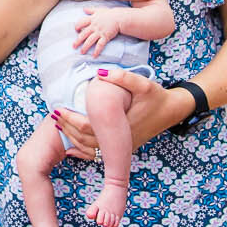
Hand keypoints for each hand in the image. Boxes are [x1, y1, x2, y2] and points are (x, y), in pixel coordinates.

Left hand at [53, 68, 188, 158]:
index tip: (58, 109)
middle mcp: (119, 141)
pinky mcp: (122, 148)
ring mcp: (121, 147)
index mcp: (120, 126)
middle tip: (54, 116)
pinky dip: (83, 151)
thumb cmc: (156, 97)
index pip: (87, 128)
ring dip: (72, 140)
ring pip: (90, 150)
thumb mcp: (143, 83)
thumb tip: (100, 73)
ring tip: (59, 126)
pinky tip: (72, 148)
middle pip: (84, 141)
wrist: (172, 111)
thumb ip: (123, 77)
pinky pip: (99, 153)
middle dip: (67, 129)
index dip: (70, 120)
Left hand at [71, 7, 122, 55]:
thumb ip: (91, 10)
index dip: (77, 26)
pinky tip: (94, 56)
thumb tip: (84, 9)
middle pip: (83, 34)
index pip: (81, 22)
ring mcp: (99, 32)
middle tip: (73, 46)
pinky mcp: (105, 36)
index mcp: (92, 19)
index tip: (76, 30)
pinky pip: (100, 45)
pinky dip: (96, 51)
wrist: (120, 18)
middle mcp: (94, 26)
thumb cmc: (110, 14)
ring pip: (90, 40)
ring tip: (82, 52)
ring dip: (85, 47)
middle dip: (78, 41)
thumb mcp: (99, 10)